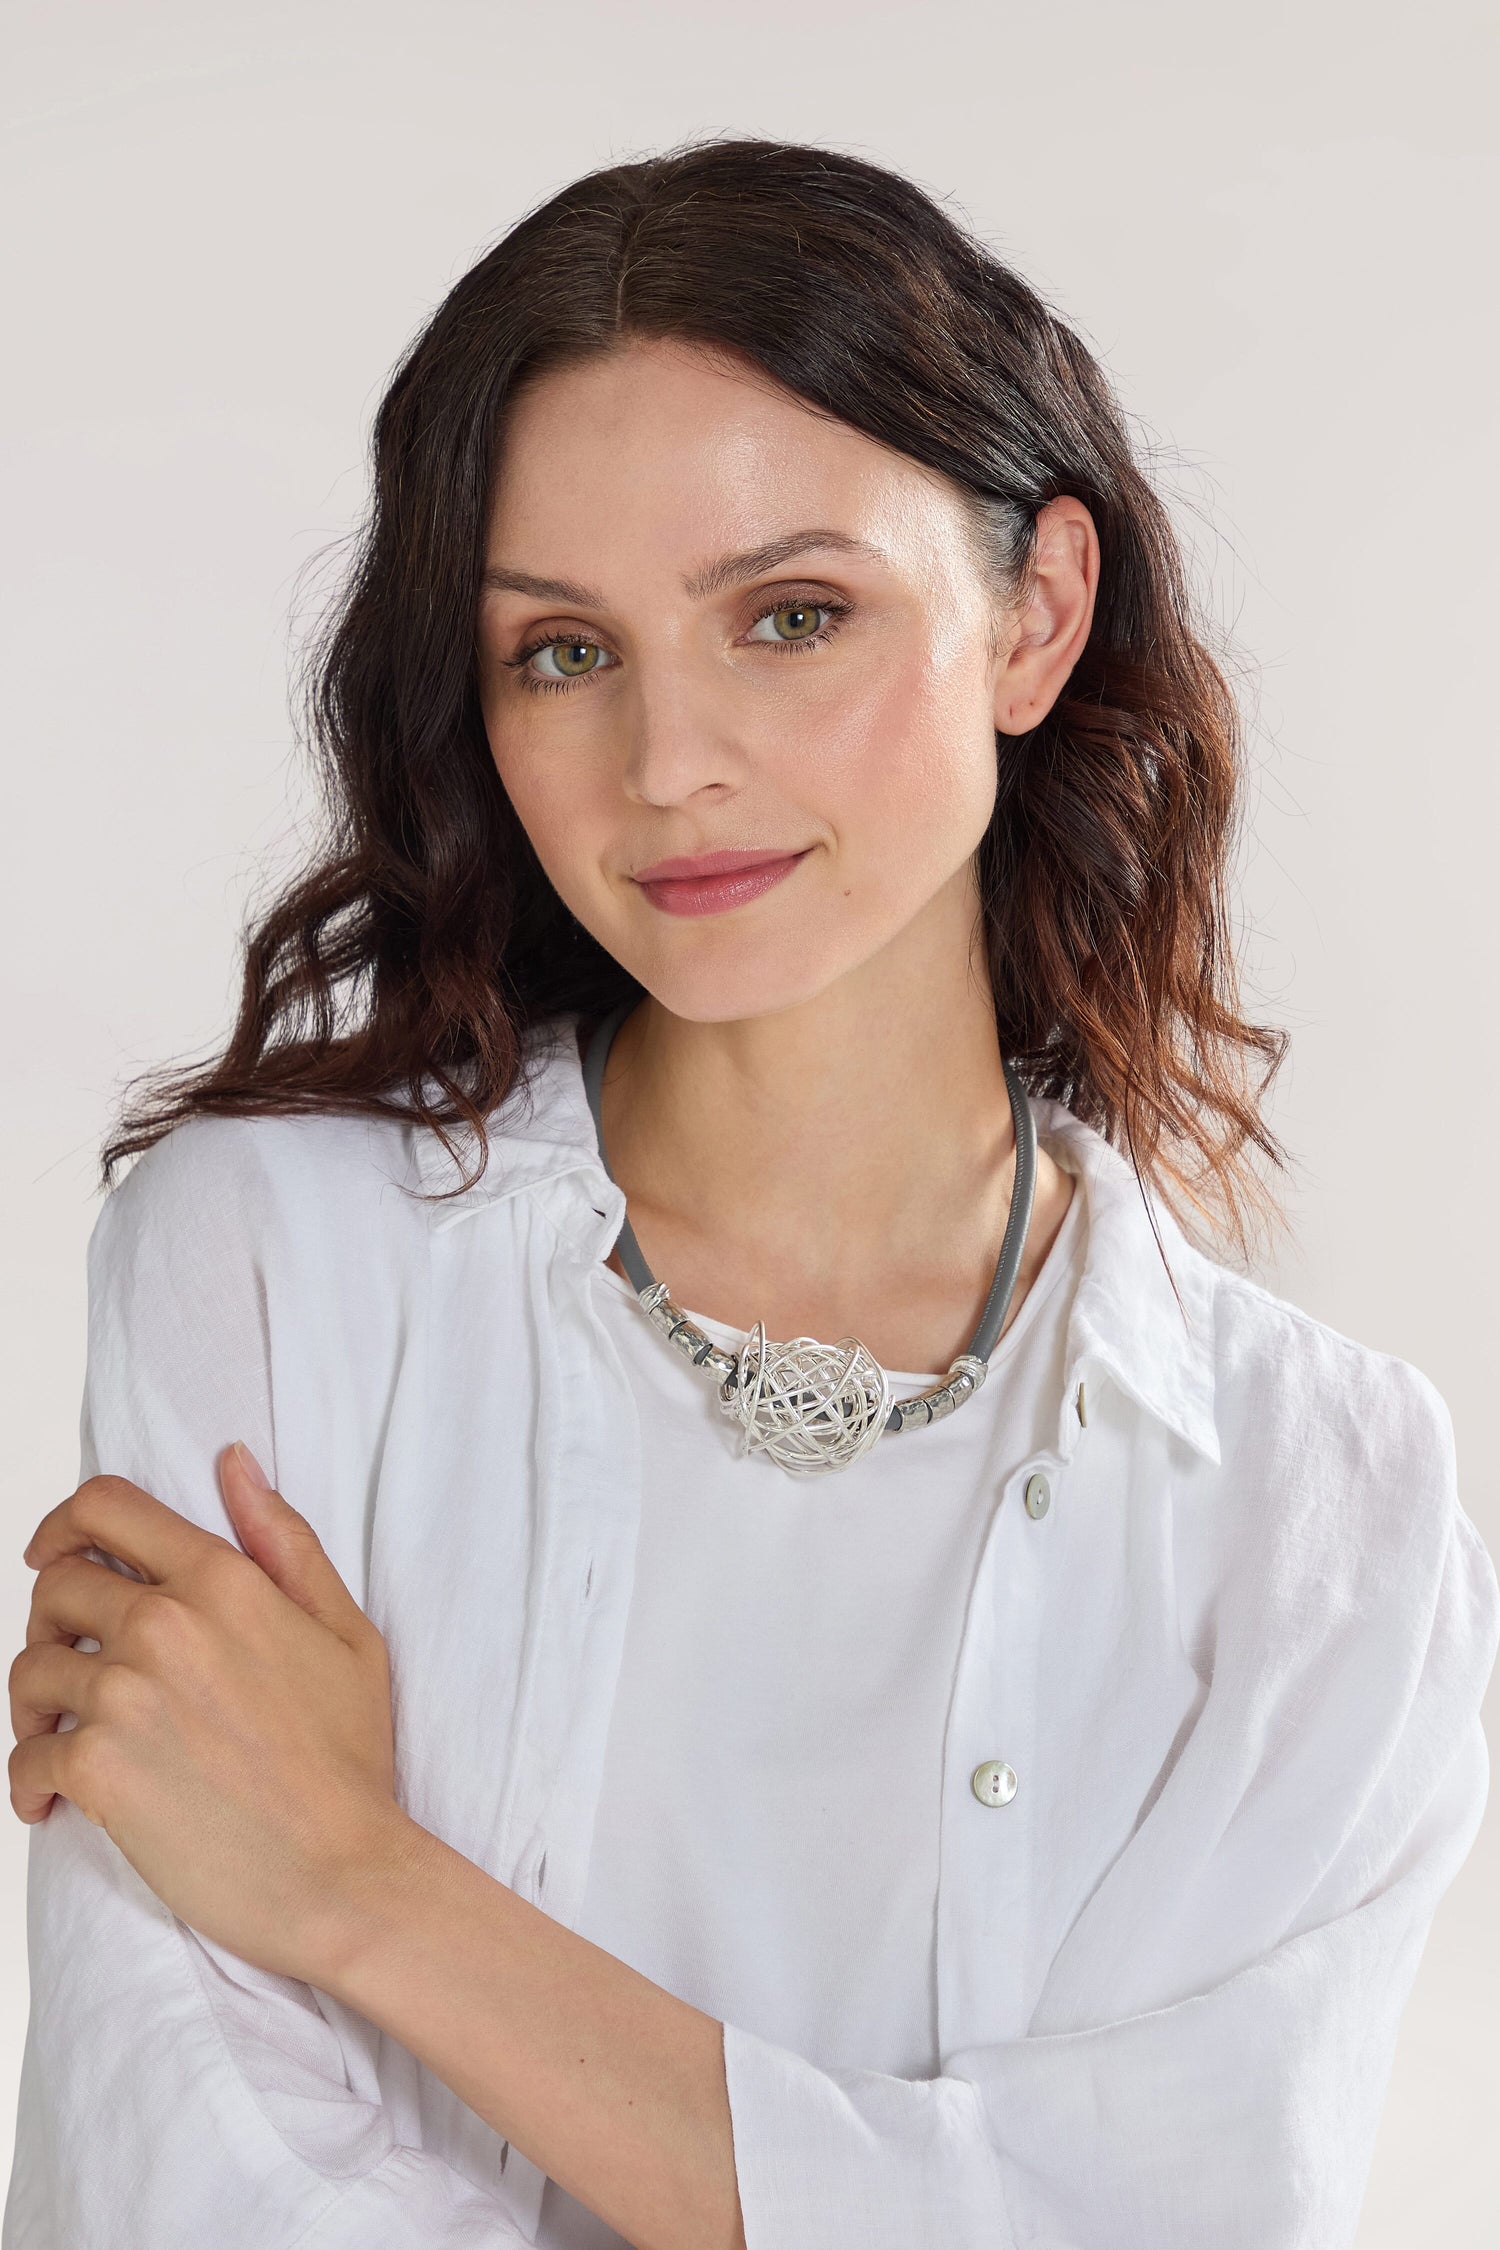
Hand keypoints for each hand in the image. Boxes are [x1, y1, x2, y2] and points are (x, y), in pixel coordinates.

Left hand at [7, 1446, 416, 1987]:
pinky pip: (24, 1752)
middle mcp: (162, 1624)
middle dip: (55, 1618)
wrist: (340, 1875)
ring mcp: (123, 1695)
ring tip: (64, 1732)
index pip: (104, 1508)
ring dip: (38, 1698)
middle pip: (56, 1585)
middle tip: (77, 1661)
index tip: (56, 1552)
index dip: (65, 1523)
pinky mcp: (94, 1768)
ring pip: (30, 1667)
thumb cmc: (349, 1759)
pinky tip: (53, 1797)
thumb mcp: (344, 1630)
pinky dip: (29, 1777)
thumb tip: (234, 1463)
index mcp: (221, 1579)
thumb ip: (284, 1541)